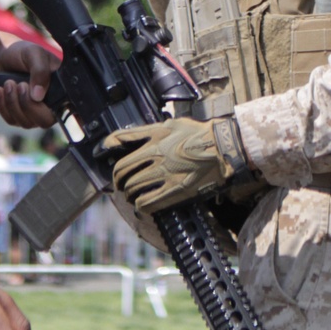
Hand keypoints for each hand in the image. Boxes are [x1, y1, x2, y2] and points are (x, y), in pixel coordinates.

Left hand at [0, 40, 59, 128]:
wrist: (0, 59)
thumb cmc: (22, 54)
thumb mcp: (34, 53)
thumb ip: (40, 70)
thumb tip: (38, 96)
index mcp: (60, 87)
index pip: (70, 107)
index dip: (66, 113)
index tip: (46, 102)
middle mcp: (49, 104)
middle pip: (45, 121)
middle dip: (28, 105)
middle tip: (19, 85)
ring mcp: (33, 113)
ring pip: (26, 122)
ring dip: (13, 102)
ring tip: (8, 83)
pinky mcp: (17, 116)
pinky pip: (11, 120)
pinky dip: (3, 106)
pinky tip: (0, 90)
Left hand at [104, 115, 248, 212]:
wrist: (222, 148)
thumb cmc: (198, 133)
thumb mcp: (171, 124)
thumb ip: (148, 130)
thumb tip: (126, 136)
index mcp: (156, 136)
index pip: (122, 142)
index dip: (110, 149)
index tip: (108, 156)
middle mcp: (156, 154)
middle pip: (123, 170)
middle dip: (118, 179)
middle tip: (121, 184)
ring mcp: (165, 173)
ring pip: (132, 187)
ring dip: (128, 193)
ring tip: (132, 195)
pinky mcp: (174, 190)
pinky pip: (147, 202)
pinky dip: (140, 206)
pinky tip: (142, 205)